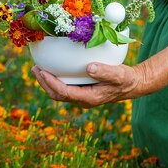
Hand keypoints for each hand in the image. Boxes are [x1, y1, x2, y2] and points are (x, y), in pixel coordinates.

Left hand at [31, 63, 149, 107]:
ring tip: (38, 69)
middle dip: (44, 83)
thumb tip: (89, 67)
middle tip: (35, 69)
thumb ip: (105, 72)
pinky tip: (52, 70)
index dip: (51, 83)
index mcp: (89, 97)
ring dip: (47, 83)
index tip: (42, 72)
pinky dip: (55, 80)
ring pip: (59, 93)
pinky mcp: (82, 91)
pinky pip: (64, 88)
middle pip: (57, 95)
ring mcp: (82, 96)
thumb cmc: (125, 79)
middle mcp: (83, 99)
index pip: (64, 92)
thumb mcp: (118, 74)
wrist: (132, 85)